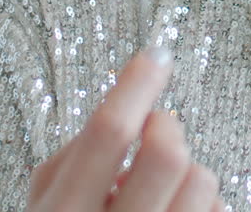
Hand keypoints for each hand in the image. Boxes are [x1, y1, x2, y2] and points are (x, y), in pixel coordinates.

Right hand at [26, 47, 225, 210]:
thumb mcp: (45, 205)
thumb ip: (74, 158)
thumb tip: (130, 103)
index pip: (107, 133)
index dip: (136, 85)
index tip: (156, 55)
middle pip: (167, 154)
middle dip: (167, 129)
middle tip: (156, 132)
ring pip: (203, 181)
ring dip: (189, 173)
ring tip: (163, 191)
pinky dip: (205, 206)